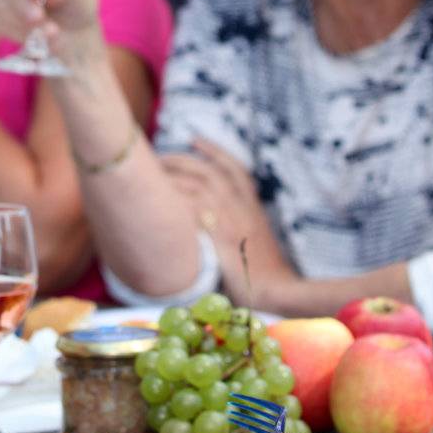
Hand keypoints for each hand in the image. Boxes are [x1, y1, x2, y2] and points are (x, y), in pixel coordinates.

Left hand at [161, 139, 292, 302]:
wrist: (279, 294)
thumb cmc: (265, 276)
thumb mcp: (255, 243)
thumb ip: (237, 228)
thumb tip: (212, 221)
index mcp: (253, 208)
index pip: (235, 169)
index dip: (214, 151)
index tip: (194, 139)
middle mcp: (243, 209)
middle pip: (211, 172)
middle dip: (183, 160)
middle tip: (161, 156)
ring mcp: (233, 222)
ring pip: (201, 185)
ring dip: (175, 176)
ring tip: (153, 174)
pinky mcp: (222, 239)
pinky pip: (195, 210)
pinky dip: (177, 200)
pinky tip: (160, 199)